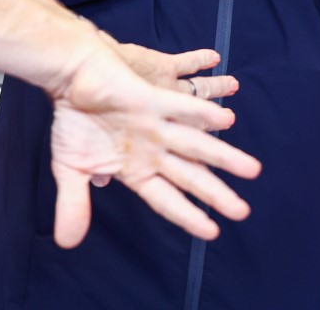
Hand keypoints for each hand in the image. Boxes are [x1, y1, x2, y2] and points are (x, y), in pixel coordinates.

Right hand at [47, 43, 261, 248]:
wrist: (70, 77)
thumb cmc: (74, 121)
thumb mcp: (71, 168)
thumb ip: (74, 203)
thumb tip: (68, 242)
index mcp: (136, 169)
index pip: (167, 199)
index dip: (188, 215)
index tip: (212, 232)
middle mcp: (154, 148)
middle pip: (191, 175)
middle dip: (216, 194)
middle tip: (243, 212)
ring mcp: (158, 122)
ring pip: (198, 142)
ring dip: (224, 155)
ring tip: (252, 169)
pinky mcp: (154, 96)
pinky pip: (182, 104)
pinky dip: (201, 111)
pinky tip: (224, 117)